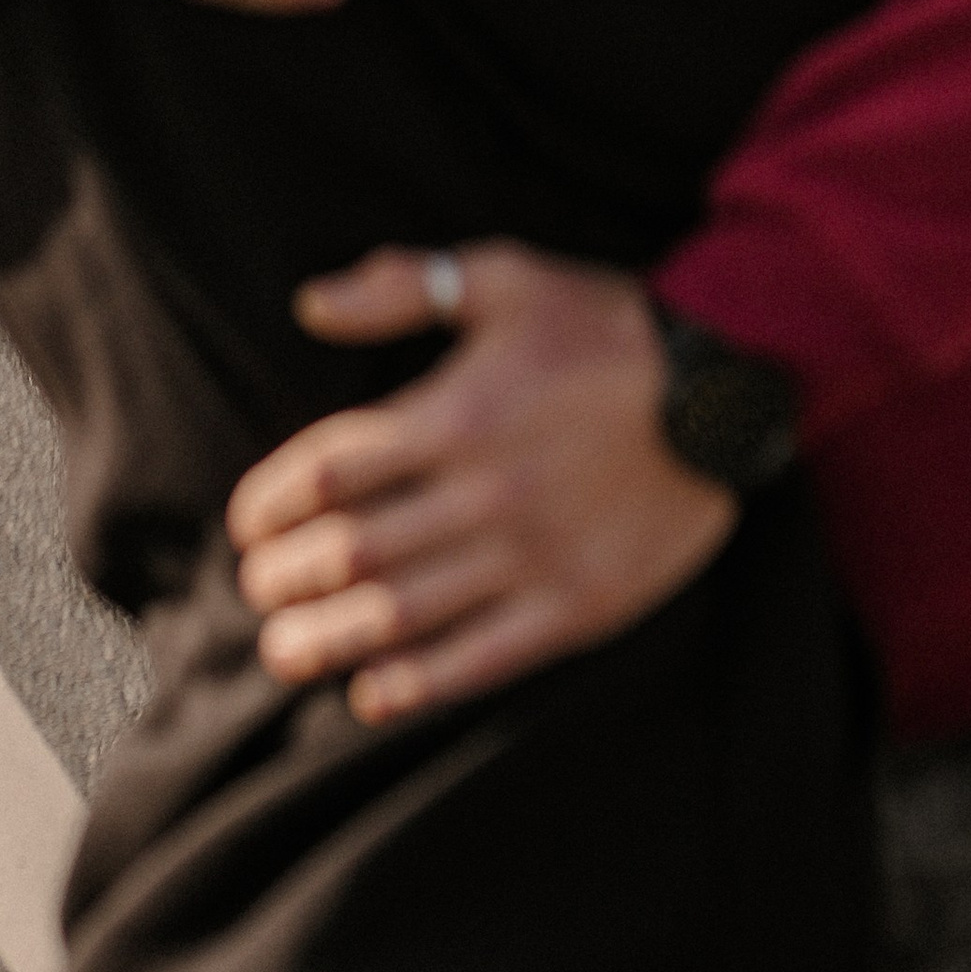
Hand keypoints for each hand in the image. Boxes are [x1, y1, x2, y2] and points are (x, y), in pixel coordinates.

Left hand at [226, 242, 737, 720]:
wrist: (724, 388)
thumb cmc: (603, 324)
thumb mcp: (502, 276)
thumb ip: (402, 286)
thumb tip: (310, 304)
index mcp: (456, 414)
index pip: (332, 470)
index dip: (274, 502)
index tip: (247, 522)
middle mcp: (485, 492)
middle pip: (355, 550)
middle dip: (288, 578)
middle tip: (253, 591)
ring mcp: (532, 557)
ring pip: (405, 614)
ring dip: (331, 638)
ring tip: (283, 650)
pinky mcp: (577, 607)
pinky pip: (482, 659)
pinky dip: (419, 684)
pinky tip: (371, 695)